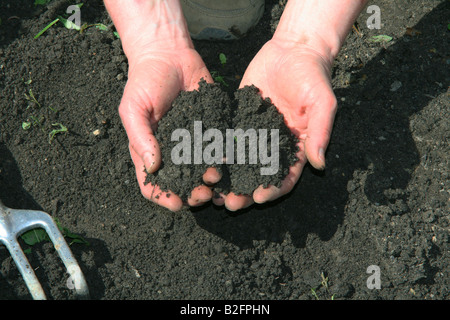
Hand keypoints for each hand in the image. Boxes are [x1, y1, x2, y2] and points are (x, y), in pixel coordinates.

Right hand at [120, 46, 219, 210]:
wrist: (169, 55)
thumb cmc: (145, 82)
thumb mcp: (133, 108)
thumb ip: (140, 137)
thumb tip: (152, 167)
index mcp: (150, 151)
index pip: (153, 184)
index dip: (163, 197)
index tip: (177, 203)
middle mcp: (173, 151)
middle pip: (182, 182)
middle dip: (192, 193)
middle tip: (203, 193)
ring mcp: (193, 141)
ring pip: (203, 169)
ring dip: (210, 179)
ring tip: (216, 177)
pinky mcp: (211, 128)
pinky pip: (218, 147)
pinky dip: (225, 157)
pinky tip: (230, 160)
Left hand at [213, 38, 336, 210]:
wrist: (293, 50)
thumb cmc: (313, 76)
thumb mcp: (322, 102)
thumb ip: (321, 131)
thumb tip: (320, 163)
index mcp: (295, 147)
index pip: (285, 176)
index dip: (273, 189)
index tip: (259, 197)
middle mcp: (273, 145)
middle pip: (257, 175)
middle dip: (244, 191)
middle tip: (229, 204)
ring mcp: (254, 133)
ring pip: (239, 162)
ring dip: (227, 179)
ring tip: (211, 192)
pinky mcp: (238, 118)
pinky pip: (226, 138)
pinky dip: (216, 152)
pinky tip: (203, 161)